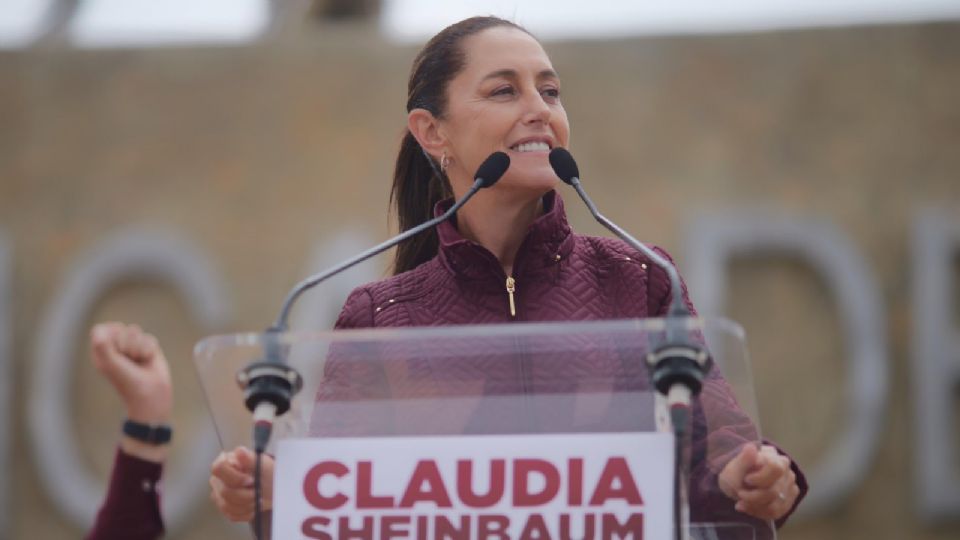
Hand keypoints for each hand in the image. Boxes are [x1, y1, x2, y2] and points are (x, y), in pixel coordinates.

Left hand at [90, 322, 172, 461]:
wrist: (151, 395)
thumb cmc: (127, 383)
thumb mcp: (111, 365)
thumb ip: (102, 347)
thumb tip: (99, 331)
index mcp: (102, 352)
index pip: (101, 330)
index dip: (109, 335)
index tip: (114, 349)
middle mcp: (116, 348)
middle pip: (119, 328)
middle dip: (126, 343)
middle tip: (127, 360)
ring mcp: (132, 347)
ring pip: (135, 330)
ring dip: (138, 348)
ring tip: (138, 362)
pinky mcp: (148, 348)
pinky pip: (149, 337)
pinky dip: (149, 350)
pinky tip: (148, 361)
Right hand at [210, 446, 273, 521]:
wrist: (272, 488)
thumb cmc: (266, 472)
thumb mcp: (262, 464)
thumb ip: (250, 458)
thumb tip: (240, 451)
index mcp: (225, 462)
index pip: (218, 468)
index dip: (235, 477)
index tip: (251, 480)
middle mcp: (218, 478)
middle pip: (224, 491)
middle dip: (246, 494)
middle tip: (259, 491)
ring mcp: (219, 494)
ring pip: (226, 505)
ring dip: (247, 504)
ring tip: (258, 498)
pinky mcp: (224, 507)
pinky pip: (231, 515)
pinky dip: (246, 512)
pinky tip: (254, 506)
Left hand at [718, 443, 798, 521]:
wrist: (736, 482)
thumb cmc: (735, 473)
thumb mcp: (733, 467)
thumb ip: (743, 460)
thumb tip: (751, 447)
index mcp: (772, 456)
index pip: (776, 468)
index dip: (761, 478)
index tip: (746, 480)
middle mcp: (785, 469)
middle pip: (775, 490)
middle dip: (754, 497)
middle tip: (739, 495)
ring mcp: (789, 484)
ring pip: (777, 504)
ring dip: (756, 507)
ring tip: (741, 503)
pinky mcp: (788, 499)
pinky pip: (778, 512)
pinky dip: (761, 513)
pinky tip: (749, 508)